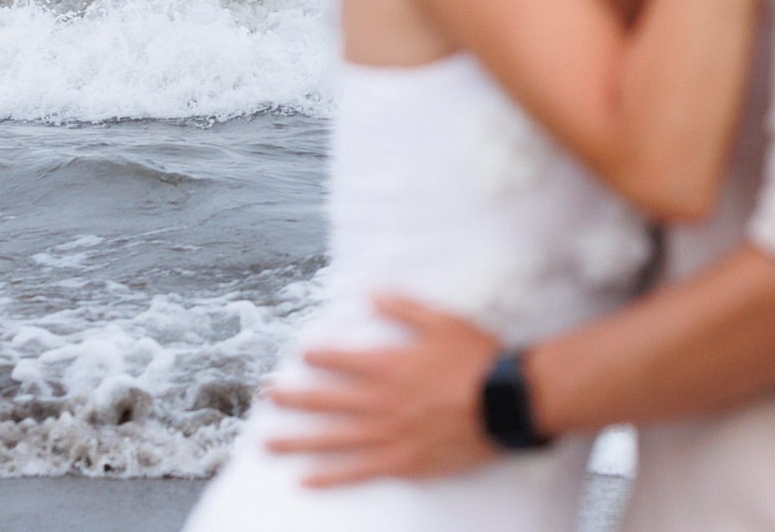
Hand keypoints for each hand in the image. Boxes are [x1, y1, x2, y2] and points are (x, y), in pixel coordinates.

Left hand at [263, 294, 500, 487]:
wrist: (508, 403)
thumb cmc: (479, 359)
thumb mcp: (443, 322)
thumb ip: (405, 308)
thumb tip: (372, 294)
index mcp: (389, 365)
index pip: (341, 359)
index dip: (318, 357)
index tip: (299, 356)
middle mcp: (381, 401)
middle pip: (326, 400)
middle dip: (292, 397)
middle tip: (266, 396)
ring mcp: (388, 435)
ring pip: (332, 438)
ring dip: (297, 440)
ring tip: (267, 443)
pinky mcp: (401, 462)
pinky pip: (356, 472)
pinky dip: (329, 476)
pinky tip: (304, 480)